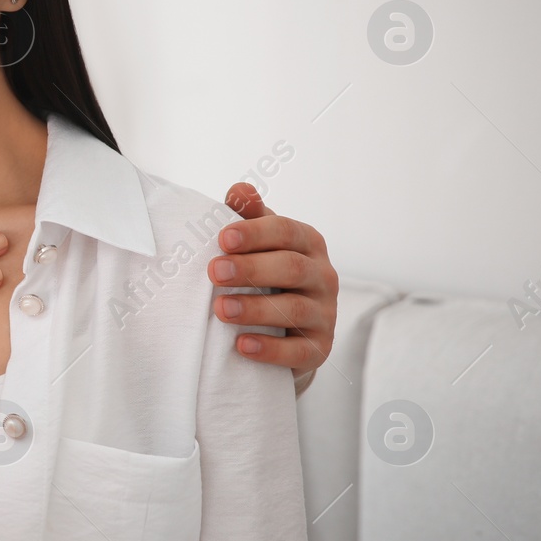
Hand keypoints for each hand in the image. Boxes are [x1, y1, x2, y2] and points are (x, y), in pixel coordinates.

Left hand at [214, 183, 338, 393]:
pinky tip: (242, 345)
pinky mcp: (319, 348)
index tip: (222, 239)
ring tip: (220, 309)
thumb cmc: (266, 276)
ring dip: (255, 309)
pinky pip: (299, 350)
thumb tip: (239, 189)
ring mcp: (325, 314)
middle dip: (251, 269)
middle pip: (291, 268)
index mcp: (308, 243)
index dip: (255, 233)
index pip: (286, 231)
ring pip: (295, 309)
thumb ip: (249, 217)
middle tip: (214, 272)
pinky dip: (270, 349)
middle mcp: (323, 275)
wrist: (286, 331)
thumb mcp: (258, 243)